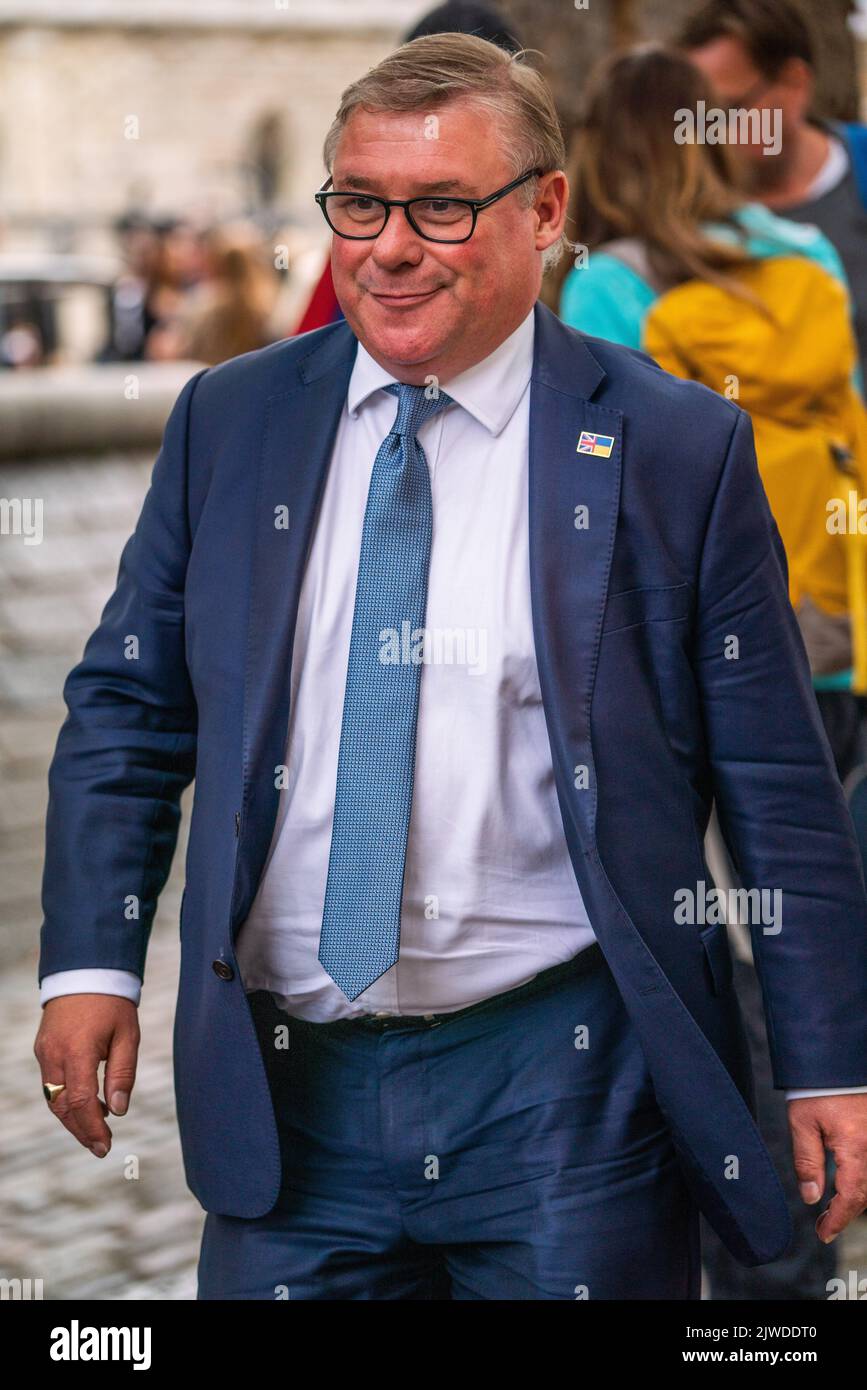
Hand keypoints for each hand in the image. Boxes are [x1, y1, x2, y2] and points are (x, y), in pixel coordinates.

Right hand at [34, 995, 139, 1157]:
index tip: (104, 1146)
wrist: (86, 971)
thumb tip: (119, 1110)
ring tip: (97, 1131)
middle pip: (62, 1106)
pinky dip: (66, 1100)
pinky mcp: (43, 1049)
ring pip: (53, 1098)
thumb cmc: (112, 1003)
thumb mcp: (128, 1036)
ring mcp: (44, 1052)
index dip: (91, 1128)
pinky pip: (51, 1084)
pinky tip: (87, 1105)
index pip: (79, 1102)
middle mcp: (54, 1055)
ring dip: (72, 1118)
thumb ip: (122, 1074)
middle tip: (101, 1147)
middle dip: (80, 1130)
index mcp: (77, 1051)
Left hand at [787, 1094, 866, 1241]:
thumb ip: (807, 1162)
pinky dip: (863, 1180)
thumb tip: (811, 1197)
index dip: (838, 1220)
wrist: (836, 1060)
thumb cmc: (818, 1088)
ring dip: (856, 1197)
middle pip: (866, 1193)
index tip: (823, 1234)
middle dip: (846, 1212)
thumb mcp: (803, 1123)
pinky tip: (848, 1183)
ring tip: (835, 1207)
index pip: (851, 1197)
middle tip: (825, 1224)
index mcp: (856, 1147)